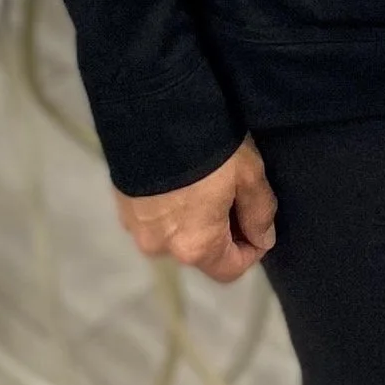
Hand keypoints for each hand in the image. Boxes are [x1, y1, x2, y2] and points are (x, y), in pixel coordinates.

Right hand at [113, 137, 277, 282]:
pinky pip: (155, 219)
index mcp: (195, 248)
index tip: (257, 222)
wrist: (154, 115)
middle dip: (221, 232)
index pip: (230, 270)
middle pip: (201, 252)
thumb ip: (259, 213)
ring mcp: (137, 229)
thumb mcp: (248, 176)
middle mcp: (161, 248)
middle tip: (233, 196)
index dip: (251, 250)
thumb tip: (262, 240)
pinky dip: (170, 207)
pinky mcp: (122, 208)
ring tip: (204, 185)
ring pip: (176, 234)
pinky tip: (179, 180)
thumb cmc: (210, 150)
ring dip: (194, 219)